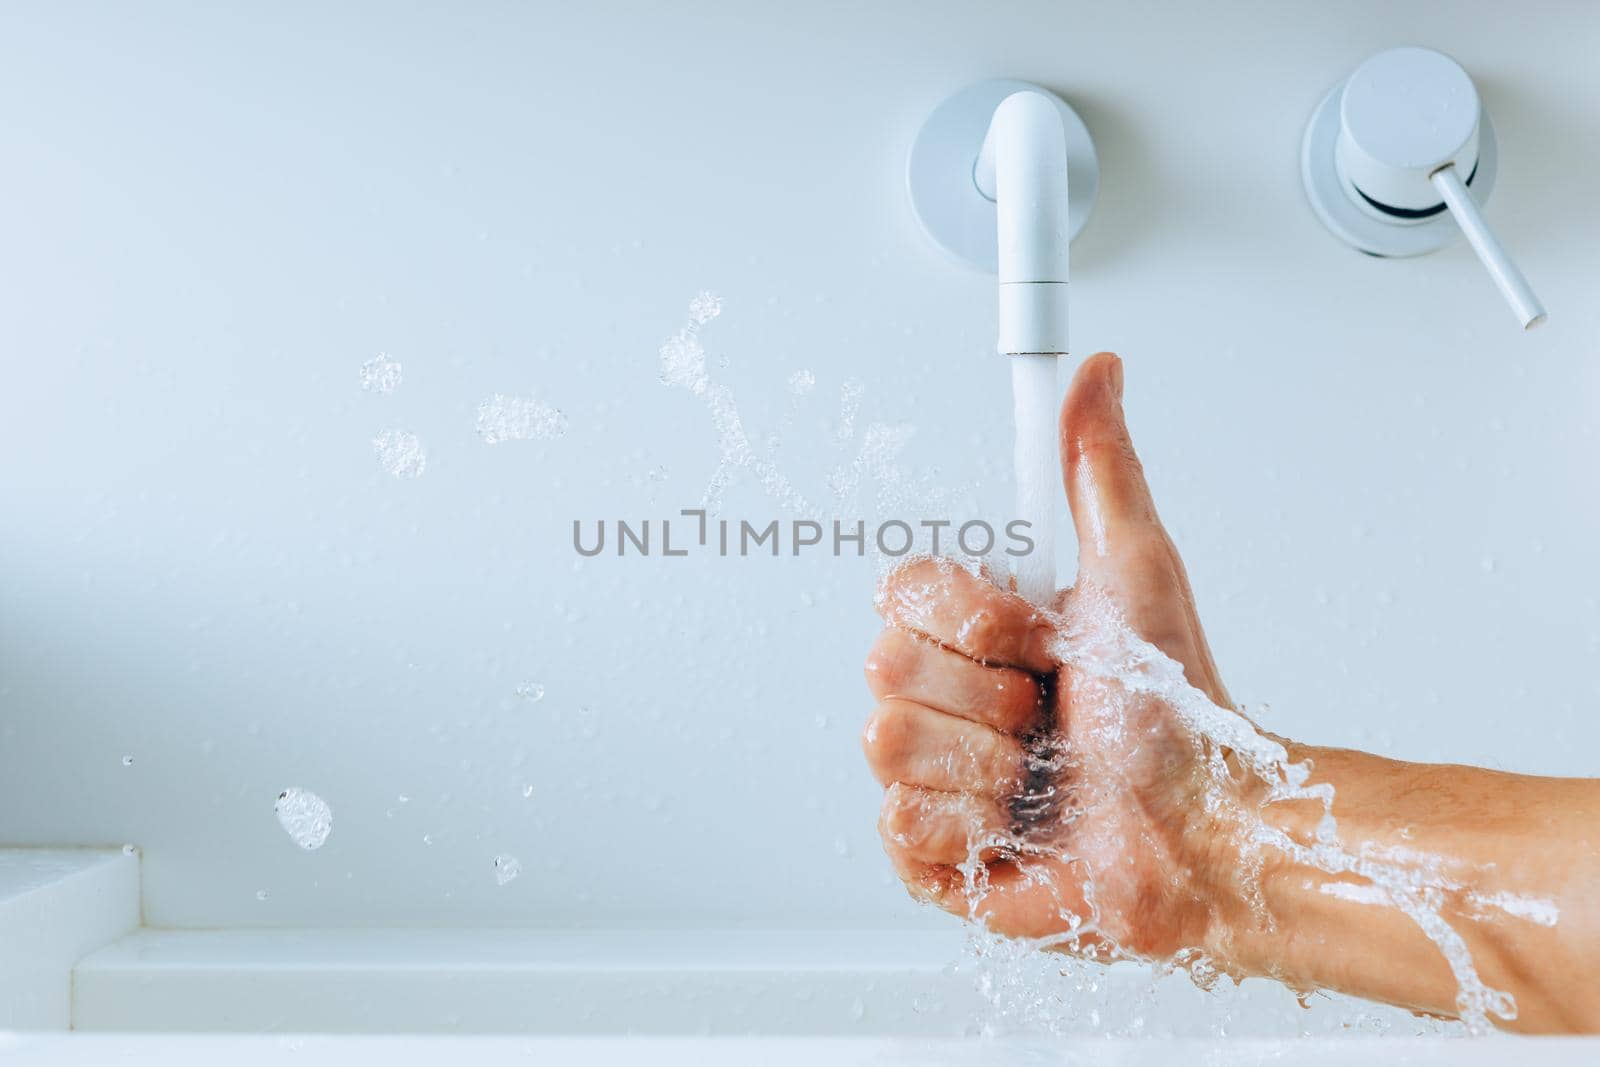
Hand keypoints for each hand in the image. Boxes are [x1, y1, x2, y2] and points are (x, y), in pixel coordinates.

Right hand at [862, 351, 1255, 962]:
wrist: (1199, 835)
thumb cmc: (1177, 717)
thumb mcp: (1137, 575)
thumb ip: (1100, 469)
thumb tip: (1098, 370)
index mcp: (977, 633)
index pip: (900, 591)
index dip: (966, 617)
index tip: (1034, 634)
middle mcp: (945, 697)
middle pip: (885, 666)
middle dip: (988, 695)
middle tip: (1049, 709)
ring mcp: (931, 776)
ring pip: (887, 744)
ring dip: (986, 765)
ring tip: (1041, 775)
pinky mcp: (929, 855)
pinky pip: (901, 827)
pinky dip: (974, 830)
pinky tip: (1019, 830)